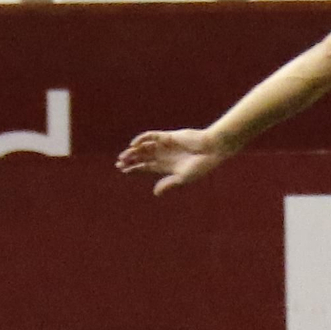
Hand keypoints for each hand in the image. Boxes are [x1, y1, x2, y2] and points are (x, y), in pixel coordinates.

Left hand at [115, 129, 230, 195]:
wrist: (212, 150)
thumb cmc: (201, 166)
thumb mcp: (184, 178)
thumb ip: (169, 184)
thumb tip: (155, 193)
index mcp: (167, 167)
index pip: (146, 167)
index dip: (134, 168)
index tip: (123, 171)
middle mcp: (164, 155)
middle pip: (142, 157)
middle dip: (130, 160)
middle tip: (119, 163)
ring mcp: (165, 145)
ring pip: (144, 147)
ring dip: (133, 151)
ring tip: (124, 156)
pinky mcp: (168, 136)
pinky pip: (151, 136)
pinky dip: (141, 139)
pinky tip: (134, 144)